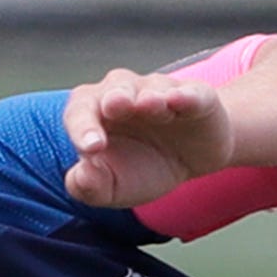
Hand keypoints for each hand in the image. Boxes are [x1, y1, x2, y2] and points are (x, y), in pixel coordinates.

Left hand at [65, 70, 233, 206]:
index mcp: (97, 113)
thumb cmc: (143, 168)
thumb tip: (81, 177)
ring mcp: (162, 92)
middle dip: (116, 97)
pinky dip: (186, 96)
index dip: (82, 126)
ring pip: (153, 88)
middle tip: (115, 105)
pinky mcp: (196, 98)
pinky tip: (179, 100)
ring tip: (149, 104)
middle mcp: (126, 94)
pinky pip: (191, 93)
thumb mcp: (113, 188)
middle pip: (115, 88)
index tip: (90, 149)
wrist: (192, 163)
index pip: (80, 111)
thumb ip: (89, 186)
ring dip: (150, 97)